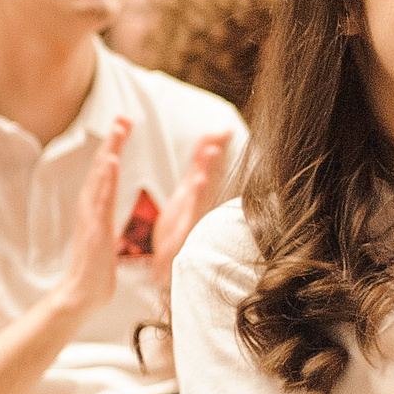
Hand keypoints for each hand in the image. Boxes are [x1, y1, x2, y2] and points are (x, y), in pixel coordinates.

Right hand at [52, 119, 131, 320]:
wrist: (81, 294)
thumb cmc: (95, 268)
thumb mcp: (104, 236)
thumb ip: (105, 217)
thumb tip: (108, 206)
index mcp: (94, 208)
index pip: (104, 171)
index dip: (113, 147)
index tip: (123, 125)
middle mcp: (89, 207)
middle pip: (100, 167)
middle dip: (111, 141)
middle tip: (122, 117)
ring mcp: (90, 217)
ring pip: (99, 178)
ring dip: (108, 152)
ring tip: (118, 130)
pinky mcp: (94, 229)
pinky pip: (101, 200)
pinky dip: (104, 179)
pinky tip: (110, 162)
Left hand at [147, 130, 233, 288]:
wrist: (168, 265)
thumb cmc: (180, 228)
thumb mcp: (188, 192)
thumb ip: (199, 167)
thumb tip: (211, 142)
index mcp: (199, 192)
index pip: (209, 165)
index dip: (215, 146)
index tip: (225, 128)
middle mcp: (201, 203)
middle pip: (212, 174)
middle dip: (216, 153)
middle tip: (222, 133)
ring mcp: (196, 217)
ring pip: (205, 190)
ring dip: (210, 171)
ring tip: (212, 151)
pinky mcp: (187, 231)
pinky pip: (194, 212)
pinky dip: (198, 197)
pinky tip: (199, 182)